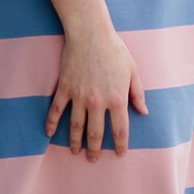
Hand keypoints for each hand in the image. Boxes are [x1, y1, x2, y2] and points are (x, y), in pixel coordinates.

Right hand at [46, 28, 148, 159]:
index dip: (119, 145)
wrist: (90, 33)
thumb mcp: (133, 71)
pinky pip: (56, 110)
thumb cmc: (115, 50)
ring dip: (75, 142)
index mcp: (117, 98)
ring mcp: (79, 96)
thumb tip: (144, 112)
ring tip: (75, 152)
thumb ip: (138, 93)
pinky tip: (49, 134)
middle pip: (95, 133)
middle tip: (93, 160)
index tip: (119, 154)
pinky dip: (52, 123)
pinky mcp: (65, 88)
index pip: (119, 130)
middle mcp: (98, 101)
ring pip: (76, 126)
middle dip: (95, 150)